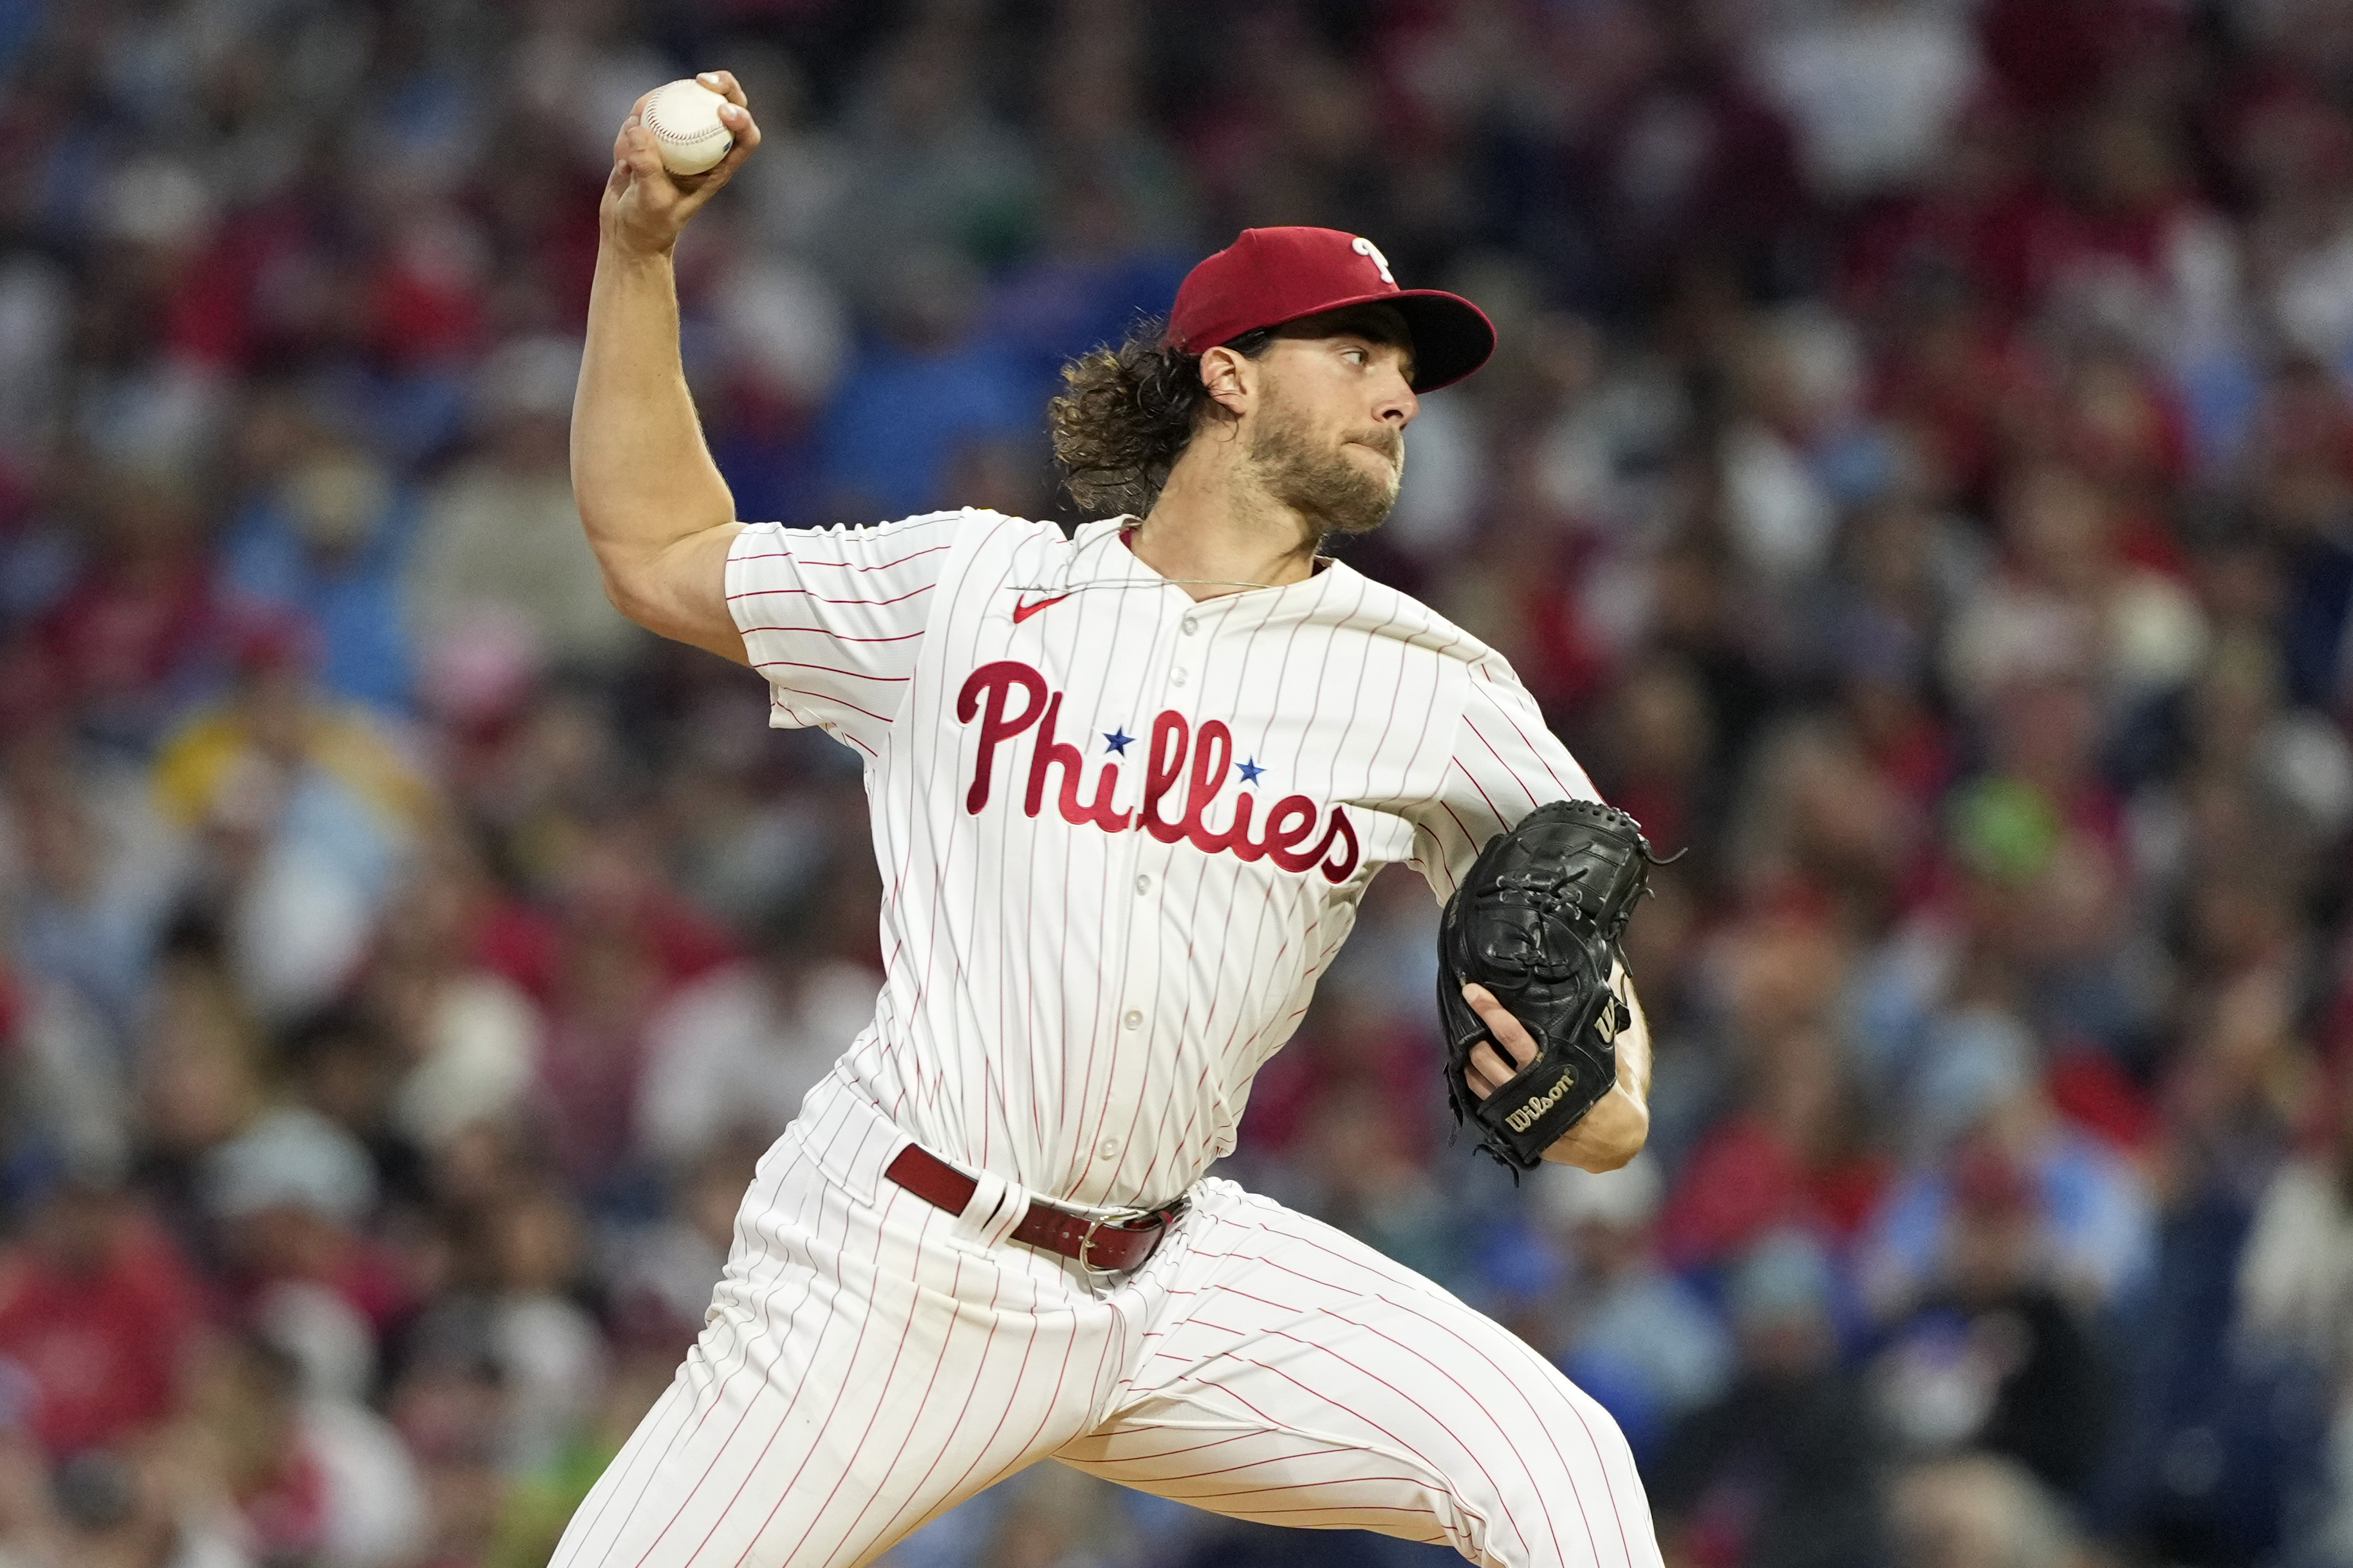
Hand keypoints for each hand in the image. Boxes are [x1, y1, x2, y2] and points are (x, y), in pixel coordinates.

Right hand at [602, 70, 762, 257]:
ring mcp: (678, 138)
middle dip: (718, 85)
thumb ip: (647, 167)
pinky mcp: (652, 134)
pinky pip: (643, 115)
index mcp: (719, 167)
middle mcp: (703, 148)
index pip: (745, 137)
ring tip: (631, 154)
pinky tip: (620, 163)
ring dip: (653, 113)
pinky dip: (628, 131)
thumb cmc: (648, 225)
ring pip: (678, 102)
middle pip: (721, 104)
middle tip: (699, 80)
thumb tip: (639, 128)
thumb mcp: (651, 201)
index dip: (742, 117)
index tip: (722, 111)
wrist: (626, 231)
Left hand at [1460, 978, 1650, 1172]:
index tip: (1473, 991)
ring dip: (1467, 1055)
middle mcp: (1526, 1088)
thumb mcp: (1609, 1057)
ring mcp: (1514, 1109)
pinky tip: (1470, 1064)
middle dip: (1471, 1031)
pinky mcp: (1509, 1124)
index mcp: (1551, 1066)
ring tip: (1465, 1034)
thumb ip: (1599, 1025)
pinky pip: (1480, 1097)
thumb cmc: (1609, 1093)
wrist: (1609, 1143)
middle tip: (1466, 1010)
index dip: (1490, 1010)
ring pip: (1476, 1077)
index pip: (1511, 1034)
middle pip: (1485, 1054)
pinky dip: (1472, 1078)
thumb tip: (1611, 977)